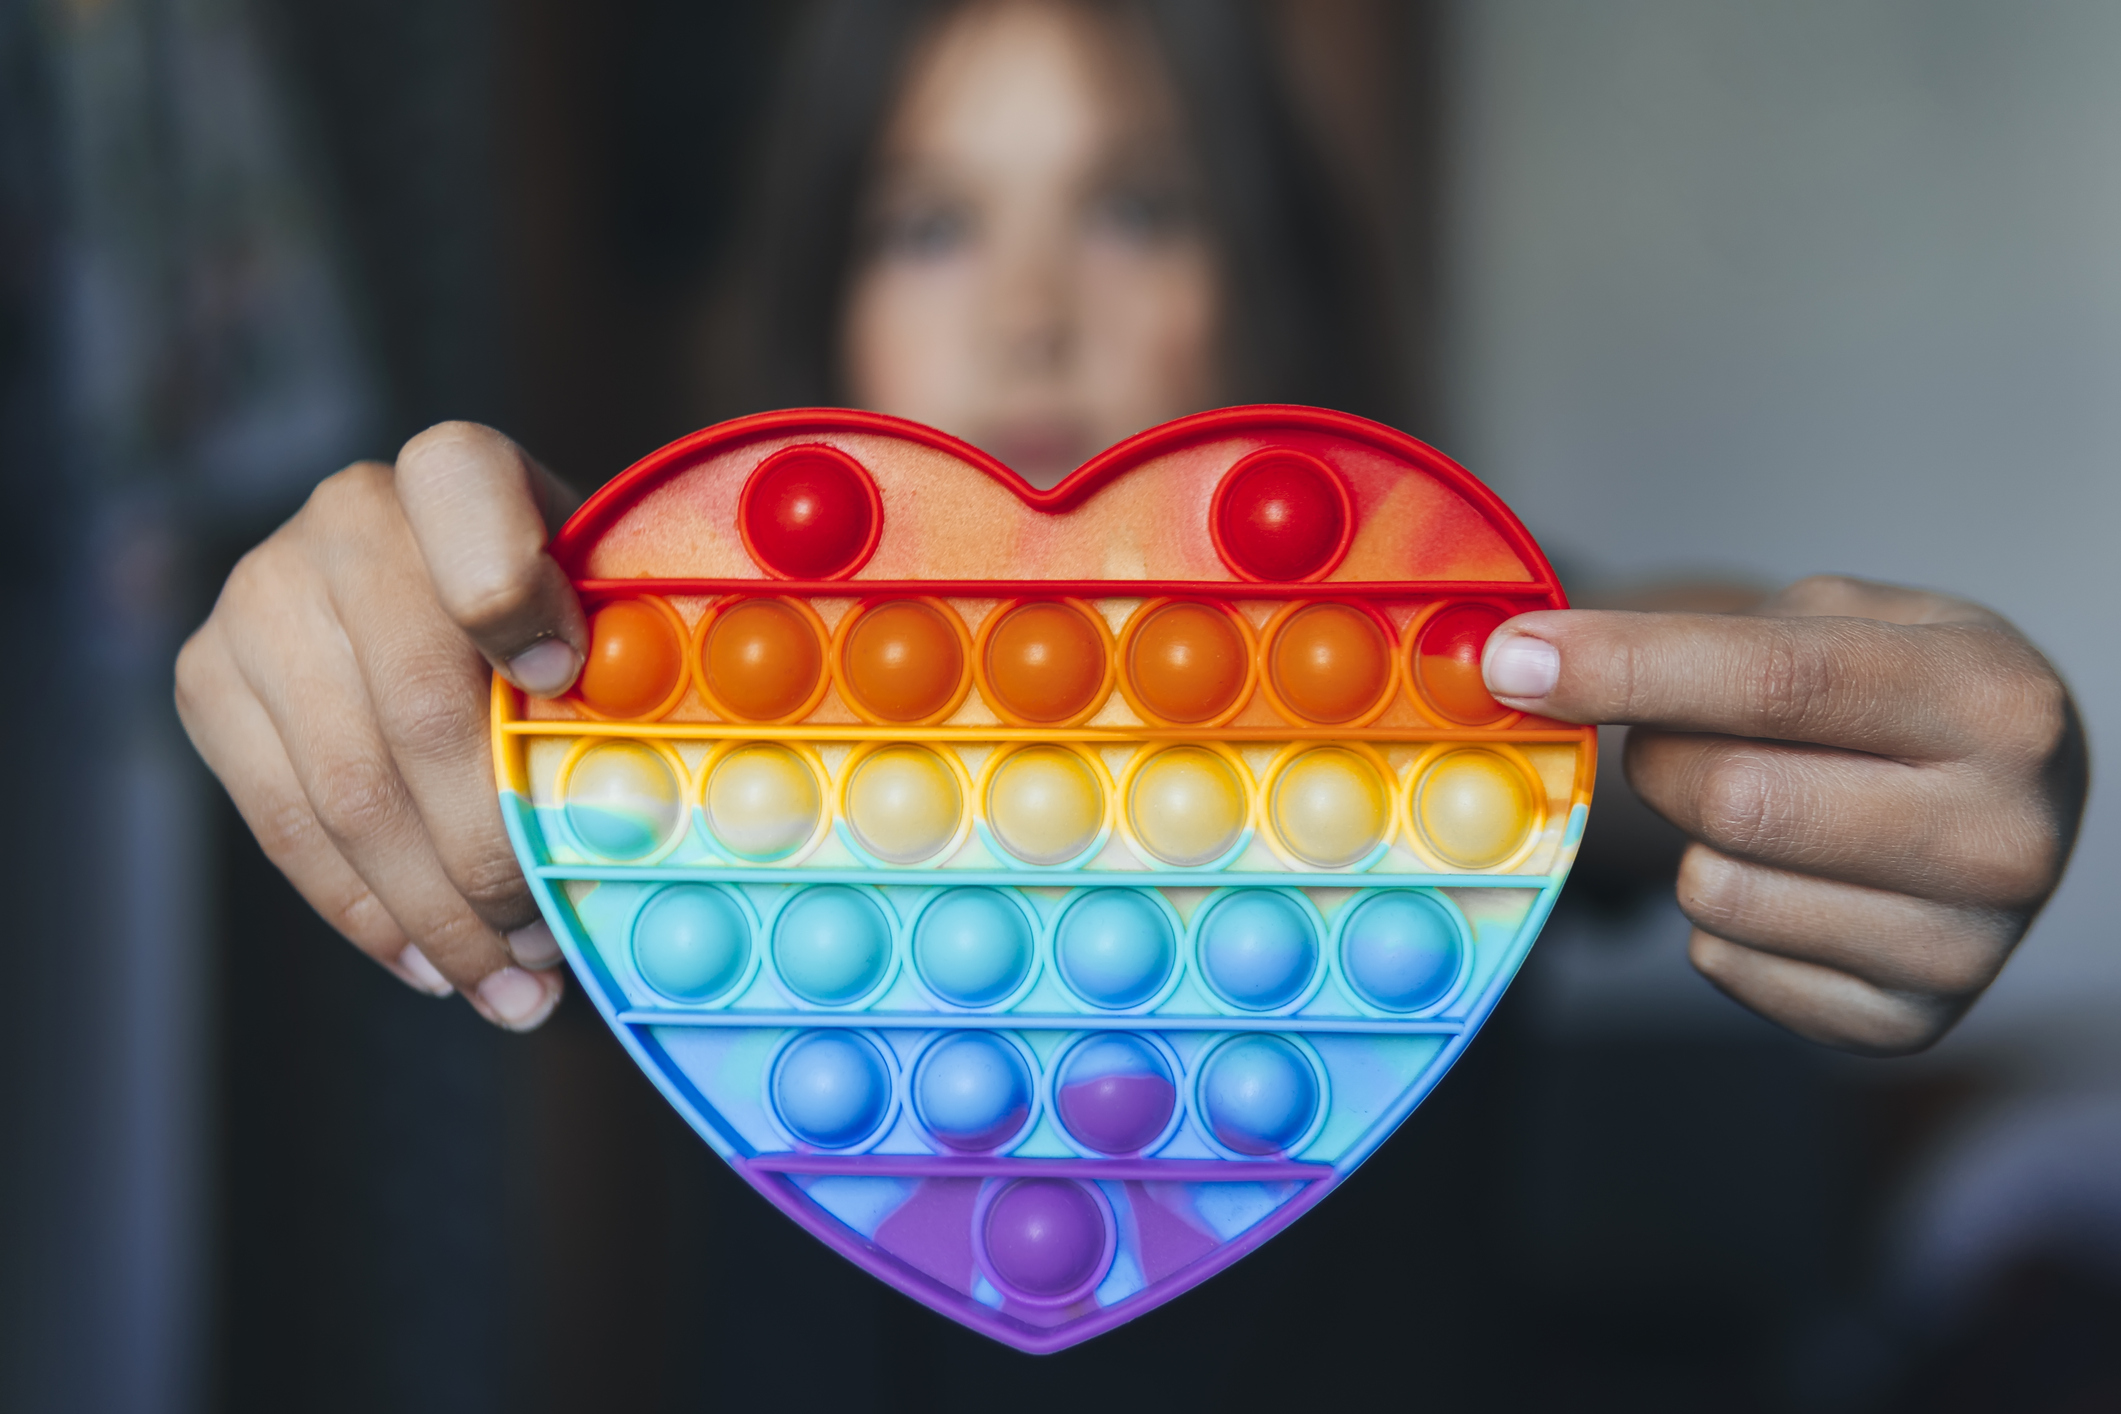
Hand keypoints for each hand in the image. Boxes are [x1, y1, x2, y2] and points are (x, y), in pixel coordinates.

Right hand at [176, 423, 588, 1030]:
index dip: (511, 594)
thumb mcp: (607, 600)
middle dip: (492, 847)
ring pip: (348, 790)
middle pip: (415, 704)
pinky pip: (285, 827)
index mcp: (452, 470)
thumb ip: (623, 659)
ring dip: (439, 913)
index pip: (462, 495)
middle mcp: (343, 517)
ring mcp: (258, 598)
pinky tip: (436, 967)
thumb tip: (639, 809)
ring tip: (512, 984)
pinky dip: (371, 915)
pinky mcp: (205, 680)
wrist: (440, 587)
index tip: (563, 680)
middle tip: (550, 933)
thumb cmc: (559, 608)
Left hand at [1483, 575, 2086, 1054]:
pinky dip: (1719, 922)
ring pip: (1717, 893)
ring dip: (1694, 845)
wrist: (2000, 791)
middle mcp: (2004, 836)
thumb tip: (1523, 668)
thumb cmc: (1897, 689)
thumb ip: (1694, 640)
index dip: (1627, 668)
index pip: (1778, 683)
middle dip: (1663, 760)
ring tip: (1767, 810)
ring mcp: (1962, 947)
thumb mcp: (1837, 620)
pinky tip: (1787, 880)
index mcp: (1996, 703)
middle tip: (1685, 738)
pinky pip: (1726, 966)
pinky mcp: (1904, 1026)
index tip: (1516, 663)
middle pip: (1733, 800)